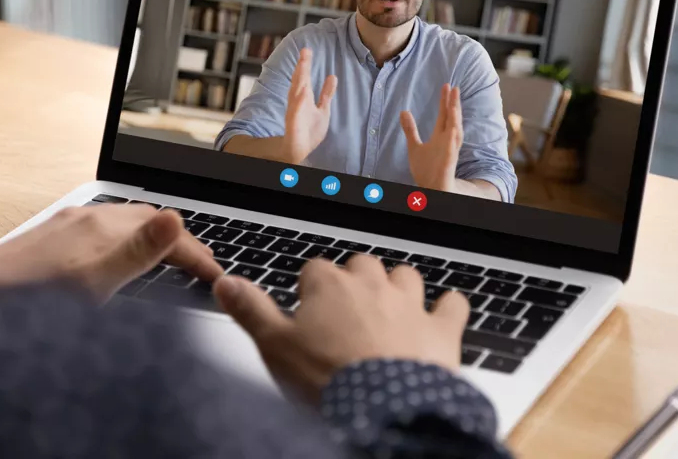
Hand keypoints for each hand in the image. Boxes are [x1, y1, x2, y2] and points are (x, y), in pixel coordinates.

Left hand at [0, 204, 221, 303]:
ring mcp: (64, 226)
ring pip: (121, 223)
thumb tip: (174, 218)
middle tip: (199, 264)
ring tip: (167, 261)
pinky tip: (115, 262)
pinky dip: (124, 242)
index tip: (216, 274)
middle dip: (177, 239)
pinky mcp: (48, 239)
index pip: (166, 230)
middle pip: (146, 218)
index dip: (196, 253)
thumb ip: (138, 252)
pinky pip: (99, 231)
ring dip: (150, 238)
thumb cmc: (29, 302)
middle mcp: (84, 218)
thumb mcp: (93, 284)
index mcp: (101, 225)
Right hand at [214, 255, 468, 403]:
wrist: (383, 413)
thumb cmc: (327, 381)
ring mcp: (410, 303)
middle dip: (355, 282)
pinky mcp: (442, 329)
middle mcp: (371, 283)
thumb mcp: (274, 347)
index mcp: (328, 283)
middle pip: (361, 265)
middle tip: (346, 313)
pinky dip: (448, 308)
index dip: (310, 291)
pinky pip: (453, 303)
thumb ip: (250, 310)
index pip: (314, 269)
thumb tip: (225, 282)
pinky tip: (443, 316)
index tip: (307, 312)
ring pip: (406, 276)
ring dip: (399, 288)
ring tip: (389, 310)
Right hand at [283, 48, 336, 163]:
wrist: (300, 150)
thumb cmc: (309, 131)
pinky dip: (299, 102)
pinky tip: (303, 92)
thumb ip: (326, 94)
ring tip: (303, 64)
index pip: (304, 78)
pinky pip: (296, 113)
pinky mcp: (294, 125)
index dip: (305, 64)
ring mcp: (295, 113)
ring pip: (296, 93)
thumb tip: (332, 77)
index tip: (307, 50)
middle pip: (300, 81)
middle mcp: (297, 103)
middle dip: (302, 67)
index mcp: (303, 98)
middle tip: (305, 51)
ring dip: (299, 79)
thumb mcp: (322, 109)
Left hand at [400, 83, 462, 192]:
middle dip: (453, 104)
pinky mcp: (448, 164)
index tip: (446, 86)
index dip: (445, 101)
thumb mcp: (414, 146)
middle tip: (453, 88)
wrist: (430, 189)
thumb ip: (410, 129)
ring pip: (455, 132)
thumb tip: (404, 111)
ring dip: (456, 118)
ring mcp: (449, 152)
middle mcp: (447, 142)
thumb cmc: (426, 170)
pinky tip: (454, 129)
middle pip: (452, 119)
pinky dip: (454, 140)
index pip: (444, 115)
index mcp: (440, 137)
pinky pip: (452, 151)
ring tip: (455, 103)